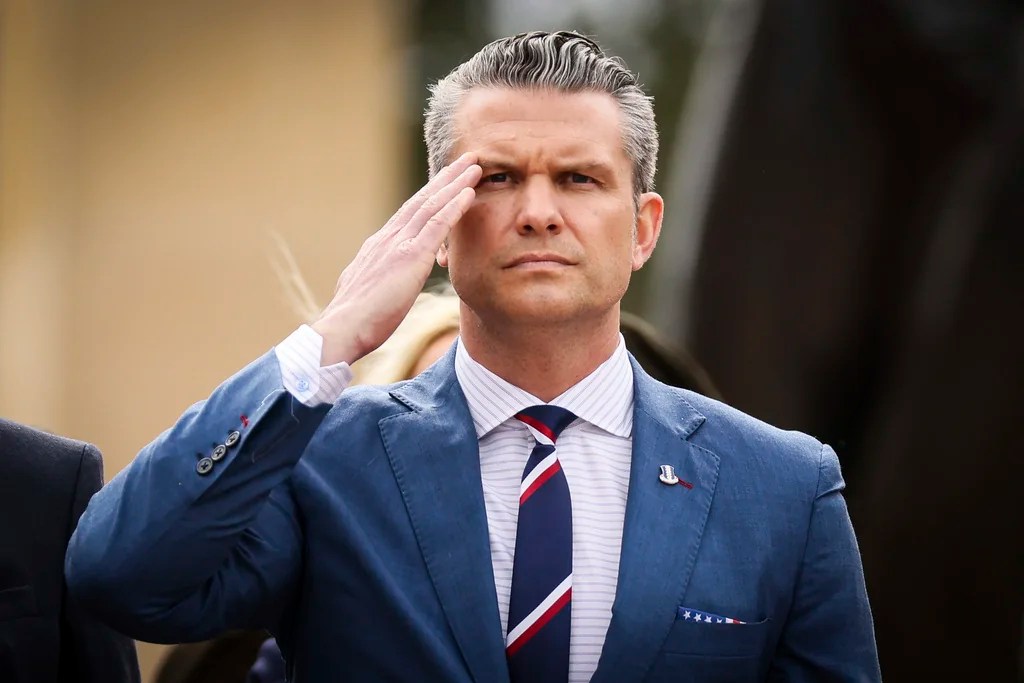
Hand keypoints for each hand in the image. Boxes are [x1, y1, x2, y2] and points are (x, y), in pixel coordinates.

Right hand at [311, 153, 480, 365]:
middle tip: (466, 160)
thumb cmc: (354, 321)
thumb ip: (378, 280)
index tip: (445, 181)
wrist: (342, 328)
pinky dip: (454, 206)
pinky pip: (436, 224)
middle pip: (421, 200)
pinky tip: (469, 192)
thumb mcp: (366, 292)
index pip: (408, 214)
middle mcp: (388, 238)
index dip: (429, 195)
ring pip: (431, 204)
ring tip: (474, 165)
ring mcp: (398, 244)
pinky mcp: (410, 256)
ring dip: (455, 183)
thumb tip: (380, 283)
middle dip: (445, 179)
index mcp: (379, 246)